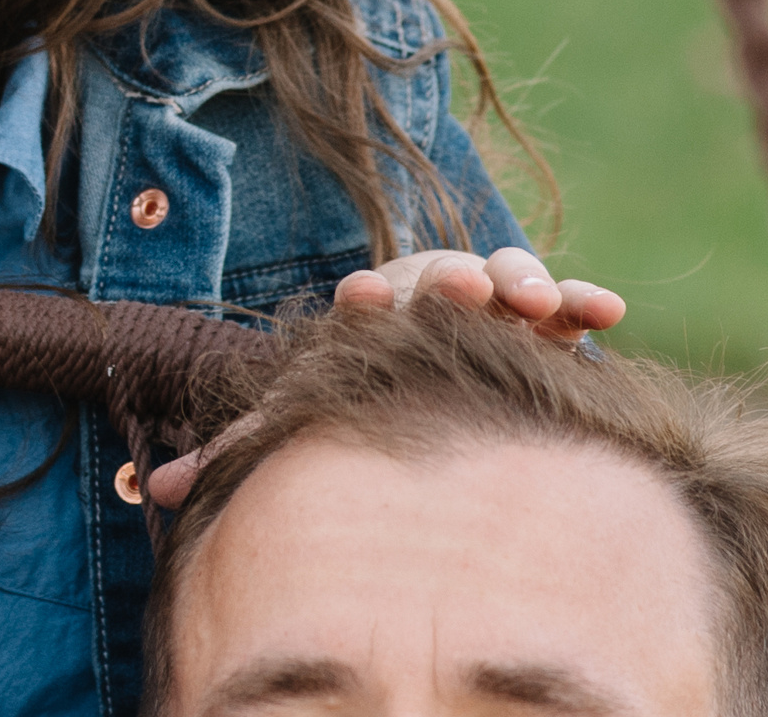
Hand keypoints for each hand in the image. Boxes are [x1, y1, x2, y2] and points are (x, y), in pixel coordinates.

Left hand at [146, 247, 623, 510]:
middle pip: (438, 280)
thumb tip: (159, 490)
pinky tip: (608, 310)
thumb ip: (244, 447)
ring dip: (520, 282)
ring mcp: (485, 298)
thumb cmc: (353, 389)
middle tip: (460, 286)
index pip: (361, 305)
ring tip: (535, 301)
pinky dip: (583, 299)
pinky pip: (566, 301)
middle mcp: (423, 297)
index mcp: (364, 316)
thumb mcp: (301, 414)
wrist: (419, 348)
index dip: (362, 302)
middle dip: (449, 279)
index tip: (360, 297)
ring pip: (504, 278)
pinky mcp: (539, 314)